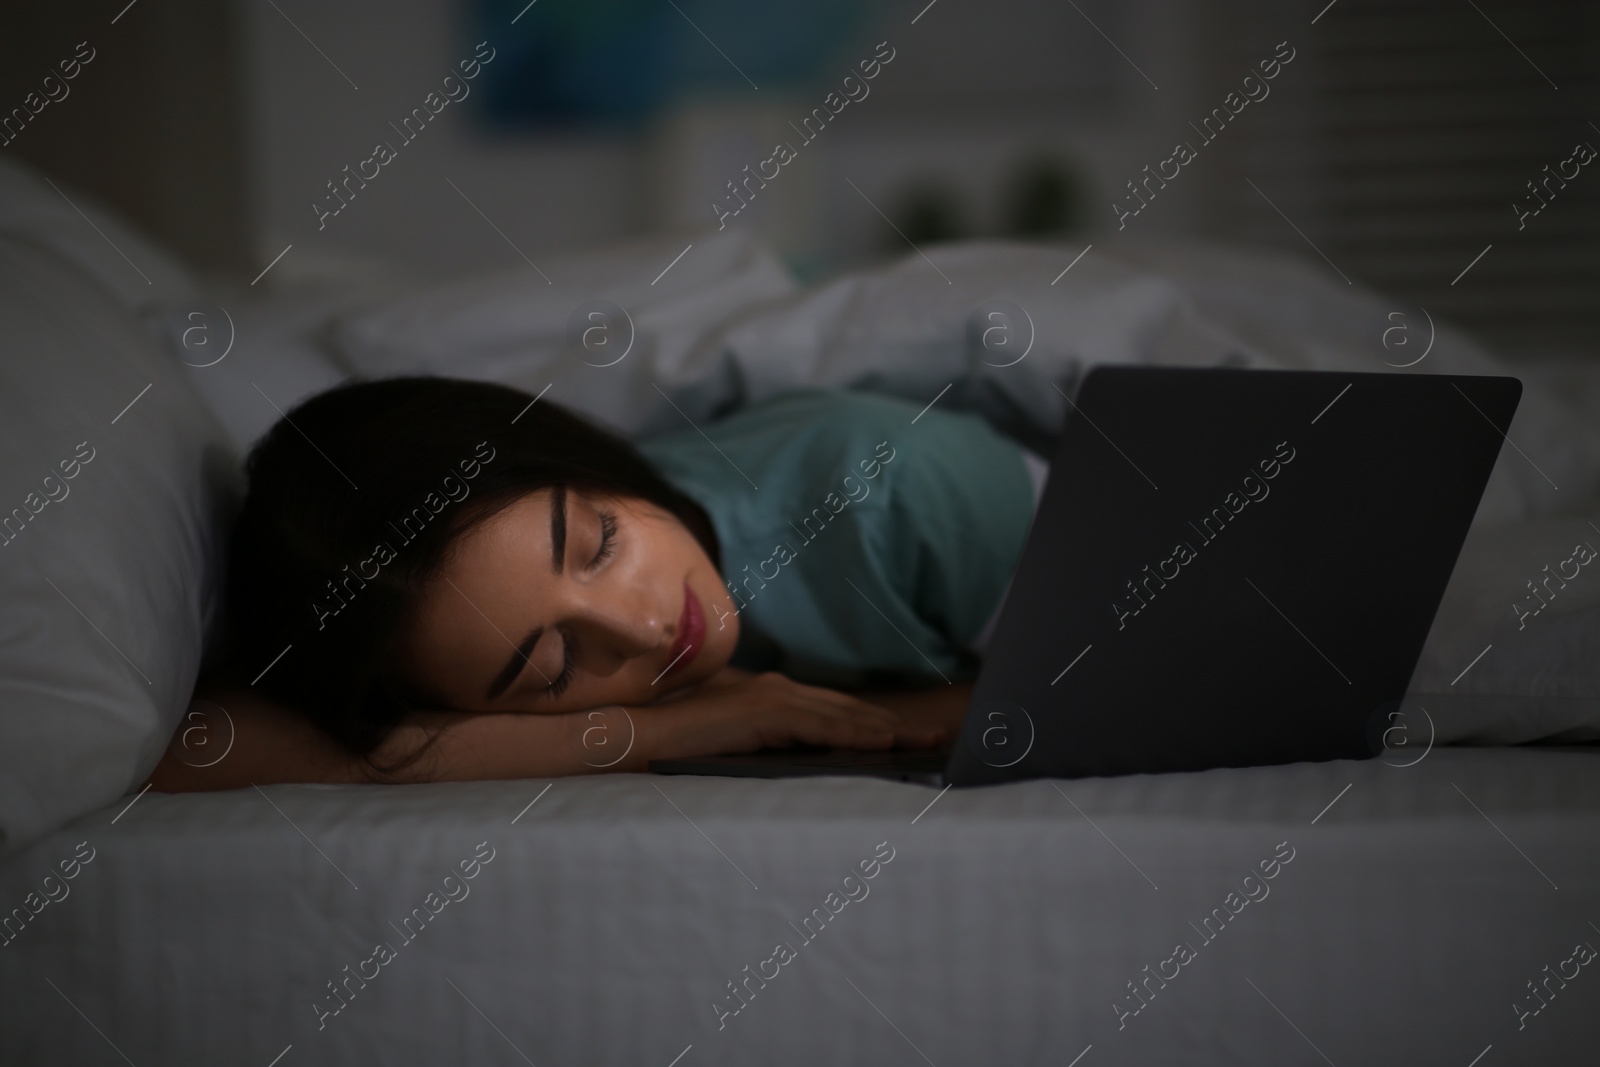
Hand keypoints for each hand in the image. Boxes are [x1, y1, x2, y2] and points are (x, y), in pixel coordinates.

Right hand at [641, 671, 949, 762]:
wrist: (643, 737)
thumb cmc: (683, 747)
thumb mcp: (738, 745)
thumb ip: (770, 745)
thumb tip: (805, 764)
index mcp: (773, 694)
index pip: (836, 709)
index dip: (874, 721)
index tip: (910, 735)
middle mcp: (779, 688)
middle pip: (849, 709)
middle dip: (894, 724)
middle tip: (936, 737)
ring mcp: (773, 696)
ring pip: (843, 716)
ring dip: (887, 729)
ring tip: (924, 742)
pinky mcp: (764, 712)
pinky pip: (821, 726)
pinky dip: (855, 735)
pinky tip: (884, 745)